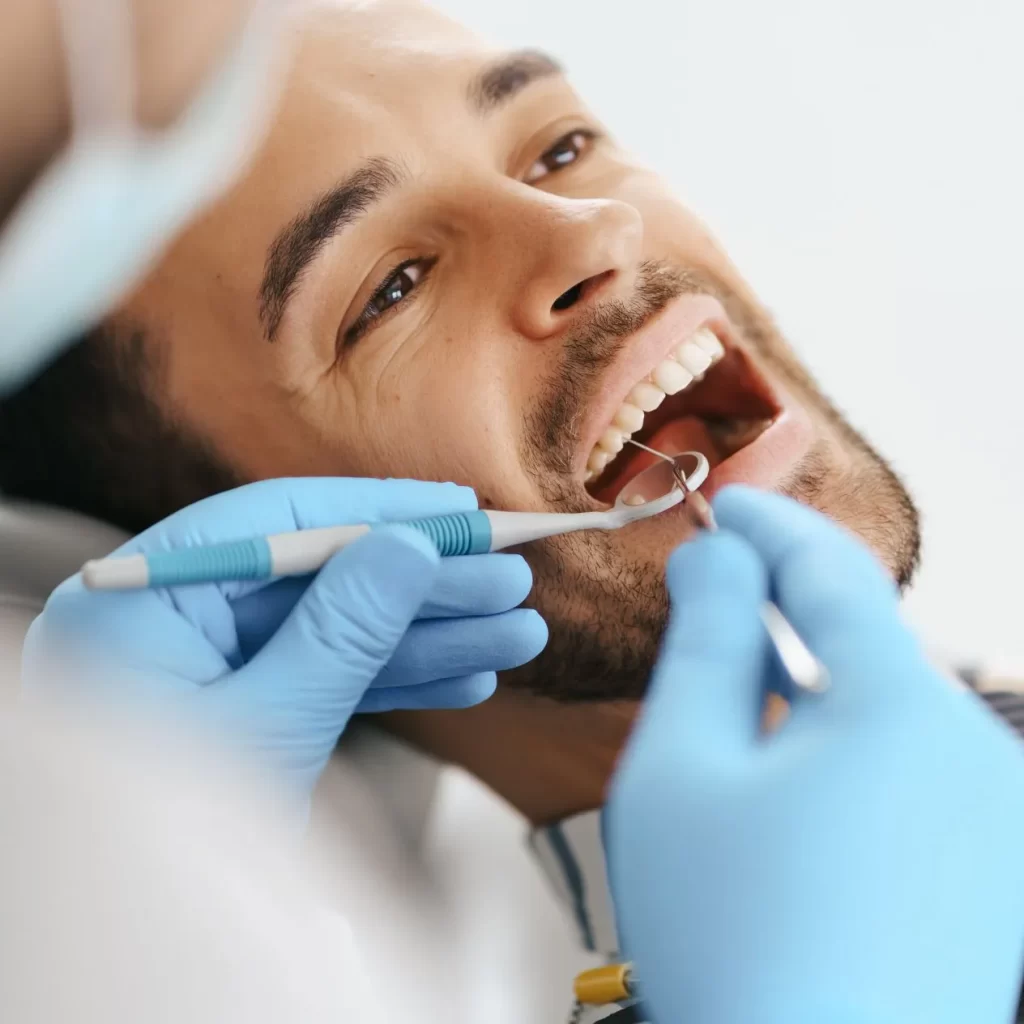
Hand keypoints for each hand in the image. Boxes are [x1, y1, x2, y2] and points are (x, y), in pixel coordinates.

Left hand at [23, 478, 546, 802]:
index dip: (379, 510)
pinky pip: (326, 683)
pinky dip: (395, 684)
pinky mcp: (245, 713)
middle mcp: (171, 622)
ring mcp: (208, 671)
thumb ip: (343, 629)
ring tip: (516, 635)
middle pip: (321, 578)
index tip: (461, 513)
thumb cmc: (164, 848)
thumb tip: (411, 544)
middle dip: (423, 588)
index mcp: (142, 601)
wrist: (137, 958)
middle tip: (511, 581)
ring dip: (428, 638)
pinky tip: (466, 681)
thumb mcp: (269, 725)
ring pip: (336, 634)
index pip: (277, 522)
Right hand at [608, 487, 1023, 1023]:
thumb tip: (718, 554)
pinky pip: (912, 768)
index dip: (767, 526)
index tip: (720, 500)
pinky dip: (845, 749)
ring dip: (809, 689)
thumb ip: (705, 638)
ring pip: (886, 707)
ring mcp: (1000, 818)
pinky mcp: (998, 871)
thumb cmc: (729, 932)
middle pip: (863, 641)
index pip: (831, 574)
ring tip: (735, 718)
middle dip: (782, 613)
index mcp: (903, 711)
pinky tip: (789, 790)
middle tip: (707, 603)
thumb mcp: (685, 764)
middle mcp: (977, 751)